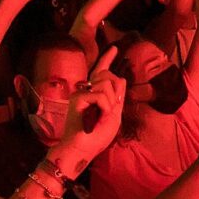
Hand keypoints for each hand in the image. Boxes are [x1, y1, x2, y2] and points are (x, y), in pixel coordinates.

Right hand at [47, 48, 127, 174]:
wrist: (83, 149)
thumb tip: (120, 78)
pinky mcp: (78, 98)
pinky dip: (105, 107)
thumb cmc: (97, 136)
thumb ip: (118, 97)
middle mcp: (86, 90)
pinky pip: (101, 95)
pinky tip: (99, 116)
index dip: (108, 58)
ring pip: (106, 85)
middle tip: (109, 110)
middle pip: (108, 76)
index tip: (114, 48)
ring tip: (102, 115)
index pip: (102, 71)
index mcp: (94, 94)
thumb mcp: (114, 115)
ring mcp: (81, 93)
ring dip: (111, 102)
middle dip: (115, 92)